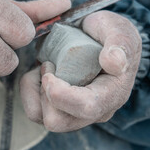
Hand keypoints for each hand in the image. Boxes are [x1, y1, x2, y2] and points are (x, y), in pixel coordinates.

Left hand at [20, 10, 141, 131]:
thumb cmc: (106, 32)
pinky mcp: (57, 111)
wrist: (93, 35)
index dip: (61, 93)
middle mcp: (94, 112)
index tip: (48, 66)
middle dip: (44, 92)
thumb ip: (120, 43)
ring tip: (47, 66)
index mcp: (112, 95)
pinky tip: (40, 73)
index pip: (86, 108)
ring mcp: (74, 114)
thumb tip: (115, 63)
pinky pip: (33, 110)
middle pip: (57, 121)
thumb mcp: (117, 28)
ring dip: (35, 89)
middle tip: (49, 64)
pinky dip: (29, 90)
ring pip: (40, 116)